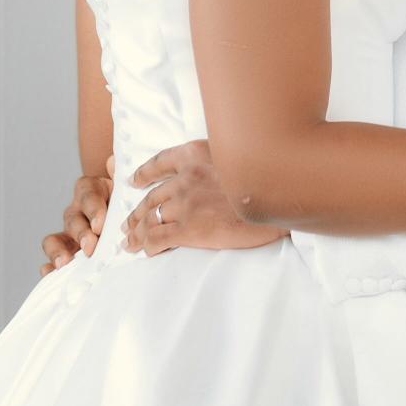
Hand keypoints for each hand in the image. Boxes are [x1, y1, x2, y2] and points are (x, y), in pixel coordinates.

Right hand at [38, 153, 114, 276]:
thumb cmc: (124, 199)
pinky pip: (52, 259)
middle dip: (80, 233)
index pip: (87, 194)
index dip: (92, 209)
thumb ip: (119, 174)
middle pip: (72, 219)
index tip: (100, 225)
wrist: (122, 214)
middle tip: (90, 246)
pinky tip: (49, 273)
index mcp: (91, 191)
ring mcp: (69, 234)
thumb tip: (113, 161)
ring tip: (64, 263)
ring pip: (55, 239)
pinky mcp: (66, 253)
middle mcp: (76, 211)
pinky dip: (48, 267)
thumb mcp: (124, 186)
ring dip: (58, 251)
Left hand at [122, 139, 288, 256]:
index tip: (134, 180)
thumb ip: (219, 161)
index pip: (161, 162)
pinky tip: (143, 251)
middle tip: (127, 223)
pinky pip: (158, 239)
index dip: (144, 173)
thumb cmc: (266, 177)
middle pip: (151, 196)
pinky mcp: (189, 229)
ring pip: (149, 219)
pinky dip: (146, 246)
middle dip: (136, 211)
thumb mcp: (238, 155)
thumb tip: (217, 173)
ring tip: (129, 241)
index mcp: (196, 154)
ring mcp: (185, 204)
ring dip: (136, 232)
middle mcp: (185, 177)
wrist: (278, 196)